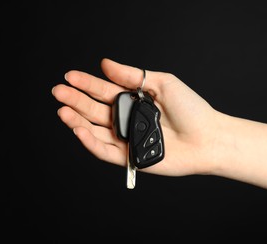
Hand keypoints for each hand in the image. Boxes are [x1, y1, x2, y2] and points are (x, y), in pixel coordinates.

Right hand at [52, 58, 219, 175]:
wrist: (208, 138)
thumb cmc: (191, 110)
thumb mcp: (162, 83)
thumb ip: (132, 76)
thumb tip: (106, 64)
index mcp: (133, 100)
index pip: (104, 91)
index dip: (86, 84)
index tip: (69, 76)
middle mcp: (127, 119)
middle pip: (95, 110)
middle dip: (75, 100)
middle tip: (58, 92)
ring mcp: (127, 139)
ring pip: (95, 130)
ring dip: (77, 121)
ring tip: (63, 110)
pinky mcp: (129, 157)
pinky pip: (105, 151)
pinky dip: (90, 142)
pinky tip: (79, 130)